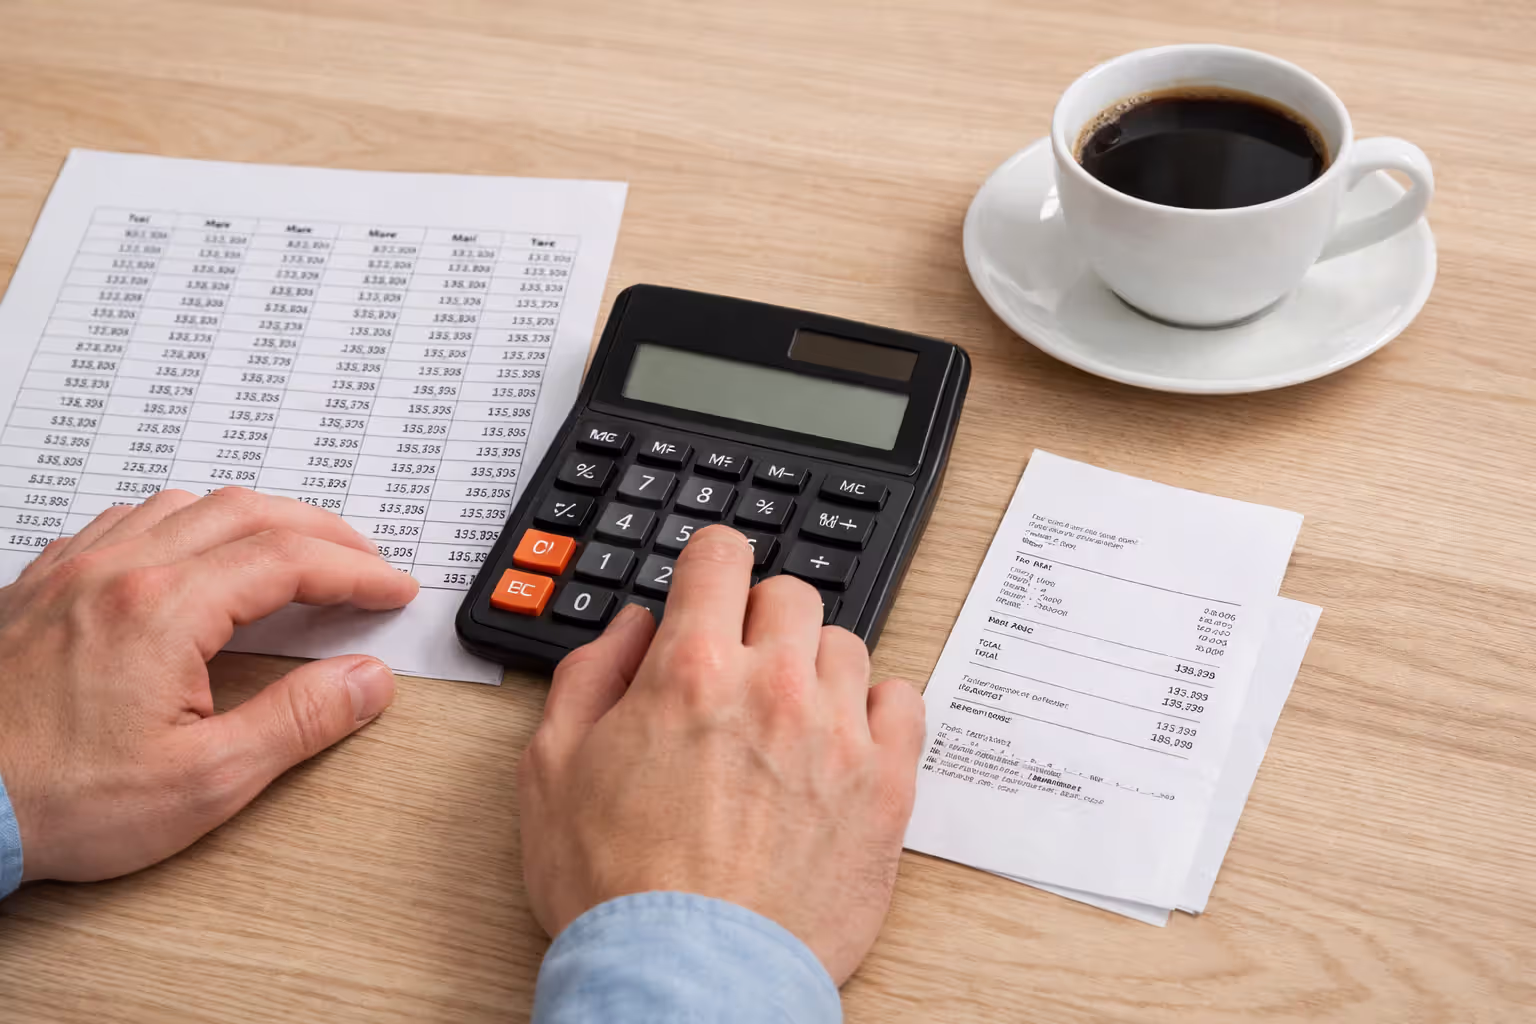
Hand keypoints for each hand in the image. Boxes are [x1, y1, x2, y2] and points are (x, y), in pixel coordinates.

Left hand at [0, 487, 418, 883]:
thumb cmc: (52, 801)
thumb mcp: (202, 782)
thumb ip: (297, 722)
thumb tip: (367, 680)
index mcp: (163, 609)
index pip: (289, 560)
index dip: (355, 570)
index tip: (392, 589)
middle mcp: (117, 570)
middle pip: (246, 512)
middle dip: (321, 531)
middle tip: (364, 562)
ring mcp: (73, 570)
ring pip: (186, 503)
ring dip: (256, 517)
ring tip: (294, 549)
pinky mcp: (41, 585)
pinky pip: (127, 519)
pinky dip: (186, 522)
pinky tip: (193, 549)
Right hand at [519, 524, 925, 983]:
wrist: (685, 983)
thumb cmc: (617, 891)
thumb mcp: (551, 769)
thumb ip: (590, 674)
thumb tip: (634, 627)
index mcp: (691, 671)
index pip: (721, 555)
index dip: (709, 565)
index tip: (709, 584)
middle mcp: (774, 688)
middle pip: (790, 594)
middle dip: (758, 618)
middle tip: (738, 668)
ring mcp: (839, 737)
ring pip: (847, 645)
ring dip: (815, 665)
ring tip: (785, 718)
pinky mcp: (887, 789)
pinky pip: (904, 703)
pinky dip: (876, 710)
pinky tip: (841, 741)